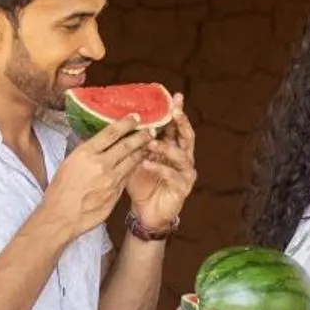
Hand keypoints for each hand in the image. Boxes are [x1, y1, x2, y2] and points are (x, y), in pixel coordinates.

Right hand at [43, 117, 153, 238]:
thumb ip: (87, 152)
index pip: (111, 133)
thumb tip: (99, 142)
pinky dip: (135, 168)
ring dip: (142, 151)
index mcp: (86, 153)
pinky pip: (128, 177)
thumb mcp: (69, 163)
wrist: (61, 217)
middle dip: (141, 136)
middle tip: (151, 130)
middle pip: (127, 145)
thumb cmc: (60, 190)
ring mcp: (111, 180)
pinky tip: (139, 163)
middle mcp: (101, 165)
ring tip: (150, 144)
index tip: (136, 117)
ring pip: (132, 161)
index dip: (126, 123)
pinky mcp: (116, 194)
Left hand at [127, 95, 196, 232]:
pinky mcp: (182, 188)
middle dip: (181, 123)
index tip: (175, 96)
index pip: (176, 126)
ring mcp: (186, 173)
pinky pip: (172, 175)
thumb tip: (123, 122)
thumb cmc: (142, 184)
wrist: (146, 212)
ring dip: (167, 147)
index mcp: (173, 148)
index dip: (177, 112)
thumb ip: (136, 143)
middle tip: (174, 112)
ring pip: (182, 156)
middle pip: (187, 136)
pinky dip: (159, 168)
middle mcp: (184, 158)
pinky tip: (146, 163)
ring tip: (151, 142)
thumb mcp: (137, 159)